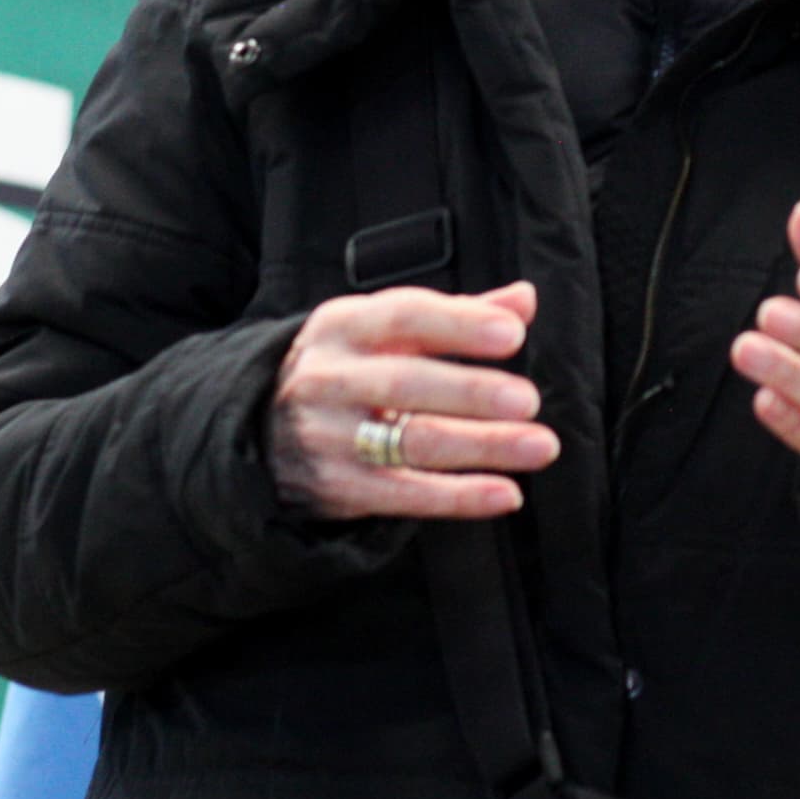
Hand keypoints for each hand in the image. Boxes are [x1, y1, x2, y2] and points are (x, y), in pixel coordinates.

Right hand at [271, 281, 555, 520]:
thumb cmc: (348, 369)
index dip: (458, 324)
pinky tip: (505, 494)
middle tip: (528, 399)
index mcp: (342, 326)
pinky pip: (404, 496)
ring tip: (538, 446)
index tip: (512, 335)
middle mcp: (329, 378)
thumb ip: (455, 315)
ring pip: (410, 442)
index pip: (402, 316)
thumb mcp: (383, 330)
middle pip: (404, 383)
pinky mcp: (338, 487)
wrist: (261, 428)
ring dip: (482, 446)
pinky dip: (459, 498)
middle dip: (471, 392)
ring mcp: (329, 436)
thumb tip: (523, 300)